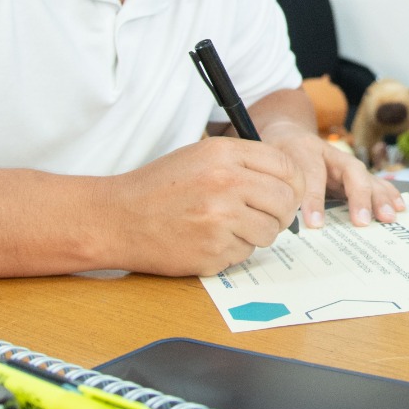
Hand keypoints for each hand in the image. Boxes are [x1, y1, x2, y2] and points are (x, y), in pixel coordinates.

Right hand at [105, 136, 306, 275]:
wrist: (116, 219)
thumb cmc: (159, 187)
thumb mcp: (200, 156)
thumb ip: (244, 162)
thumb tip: (288, 181)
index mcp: (224, 154)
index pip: (286, 167)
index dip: (293, 184)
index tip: (287, 193)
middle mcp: (226, 183)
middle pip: (285, 201)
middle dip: (281, 213)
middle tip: (264, 216)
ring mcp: (220, 220)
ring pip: (270, 232)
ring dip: (256, 233)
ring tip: (228, 226)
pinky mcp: (213, 251)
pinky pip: (245, 254)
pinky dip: (233, 251)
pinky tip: (209, 240)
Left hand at [263, 121, 406, 229]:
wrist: (292, 137)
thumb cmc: (283, 155)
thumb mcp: (277, 167)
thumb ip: (286, 188)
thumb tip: (290, 218)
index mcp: (310, 152)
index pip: (314, 176)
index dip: (314, 199)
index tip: (314, 224)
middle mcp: (335, 157)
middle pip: (351, 174)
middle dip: (359, 198)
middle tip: (362, 221)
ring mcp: (348, 167)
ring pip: (368, 179)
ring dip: (380, 199)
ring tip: (389, 216)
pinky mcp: (357, 177)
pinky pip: (376, 184)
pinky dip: (389, 195)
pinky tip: (400, 207)